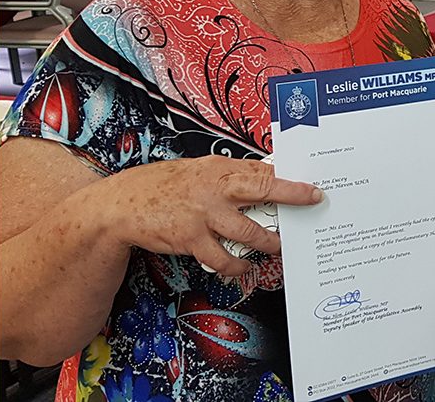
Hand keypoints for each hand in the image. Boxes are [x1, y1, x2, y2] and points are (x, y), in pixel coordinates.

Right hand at [103, 155, 322, 275]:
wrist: (122, 205)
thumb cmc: (162, 187)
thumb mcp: (196, 171)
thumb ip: (225, 177)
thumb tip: (260, 181)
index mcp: (218, 168)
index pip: (261, 170)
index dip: (287, 177)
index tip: (307, 183)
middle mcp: (214, 188)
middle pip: (263, 188)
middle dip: (292, 194)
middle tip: (312, 200)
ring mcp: (204, 214)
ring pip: (249, 231)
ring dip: (268, 242)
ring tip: (279, 246)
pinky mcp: (191, 238)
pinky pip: (222, 258)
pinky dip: (235, 265)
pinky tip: (241, 265)